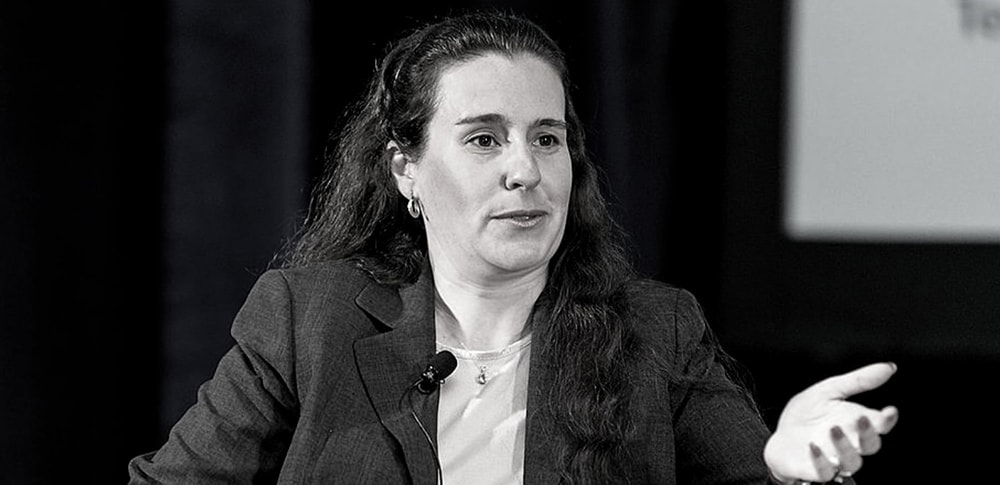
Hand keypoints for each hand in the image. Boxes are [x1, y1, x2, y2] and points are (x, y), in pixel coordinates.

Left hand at [764, 362, 898, 483]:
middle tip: (862, 419)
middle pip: (870, 445)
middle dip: (869, 433)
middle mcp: (850, 443)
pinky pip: (824, 471)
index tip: (890, 410)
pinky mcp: (816, 470)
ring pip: (852, 460)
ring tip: (833, 428)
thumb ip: (858, 380)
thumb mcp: (829, 390)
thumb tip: (889, 367)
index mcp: (856, 423)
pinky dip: (821, 460)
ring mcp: (835, 458)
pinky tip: (813, 446)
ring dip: (845, 445)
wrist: (781, 437)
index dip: (887, 419)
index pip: (880, 424)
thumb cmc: (808, 415)